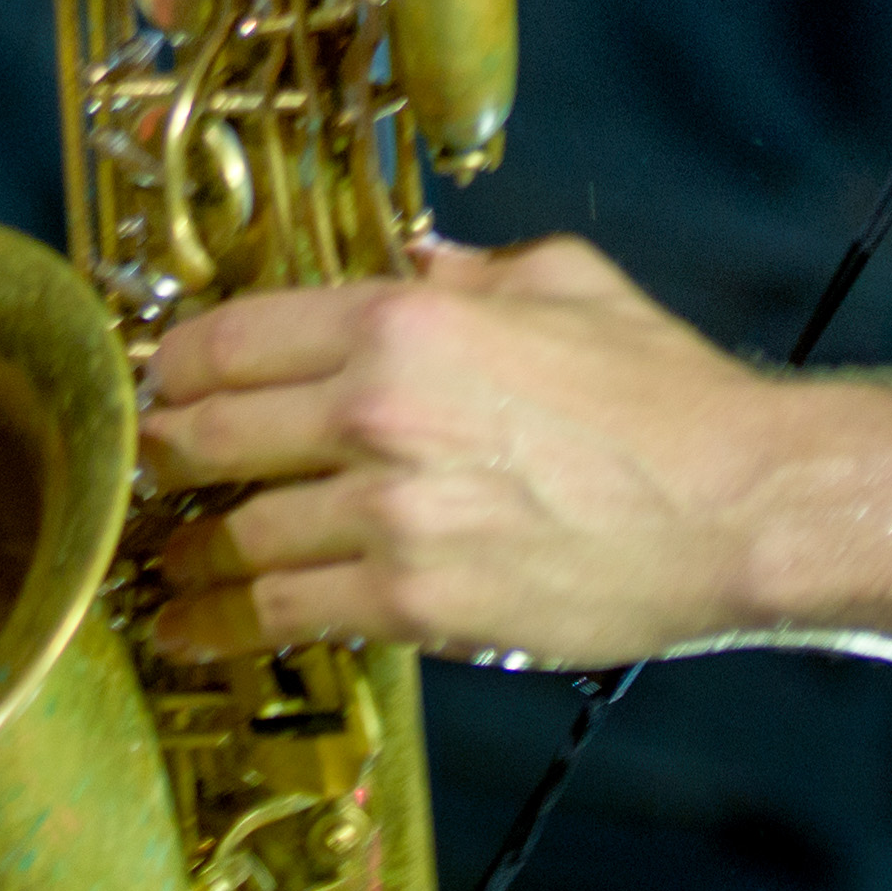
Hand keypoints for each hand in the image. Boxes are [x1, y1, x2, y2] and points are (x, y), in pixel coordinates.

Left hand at [139, 236, 787, 666]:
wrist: (743, 506)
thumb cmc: (668, 396)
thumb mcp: (563, 284)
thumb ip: (468, 269)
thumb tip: (412, 258)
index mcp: (404, 321)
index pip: (230, 337)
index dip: (172, 367)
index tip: (157, 388)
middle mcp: (377, 411)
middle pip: (209, 434)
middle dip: (163, 457)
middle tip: (148, 473)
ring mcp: (391, 514)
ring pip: (236, 535)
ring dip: (184, 554)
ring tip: (161, 566)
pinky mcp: (417, 602)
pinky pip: (286, 613)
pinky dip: (225, 627)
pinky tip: (196, 633)